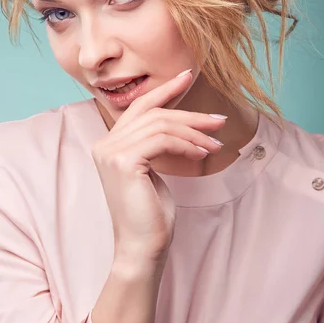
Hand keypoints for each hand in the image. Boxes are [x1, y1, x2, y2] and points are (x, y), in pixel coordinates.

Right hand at [91, 70, 226, 267]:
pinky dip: (187, 144)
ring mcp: (110, 151)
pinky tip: (203, 153)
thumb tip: (179, 125)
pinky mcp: (123, 161)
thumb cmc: (151, 214)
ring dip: (194, 132)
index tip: (187, 76)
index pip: (139, 108)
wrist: (142, 247)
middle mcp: (104, 144)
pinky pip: (163, 140)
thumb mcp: (153, 171)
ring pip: (161, 125)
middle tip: (219, 120)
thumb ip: (154, 145)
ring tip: (216, 143)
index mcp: (109, 144)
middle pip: (153, 114)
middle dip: (190, 114)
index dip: (164, 90)